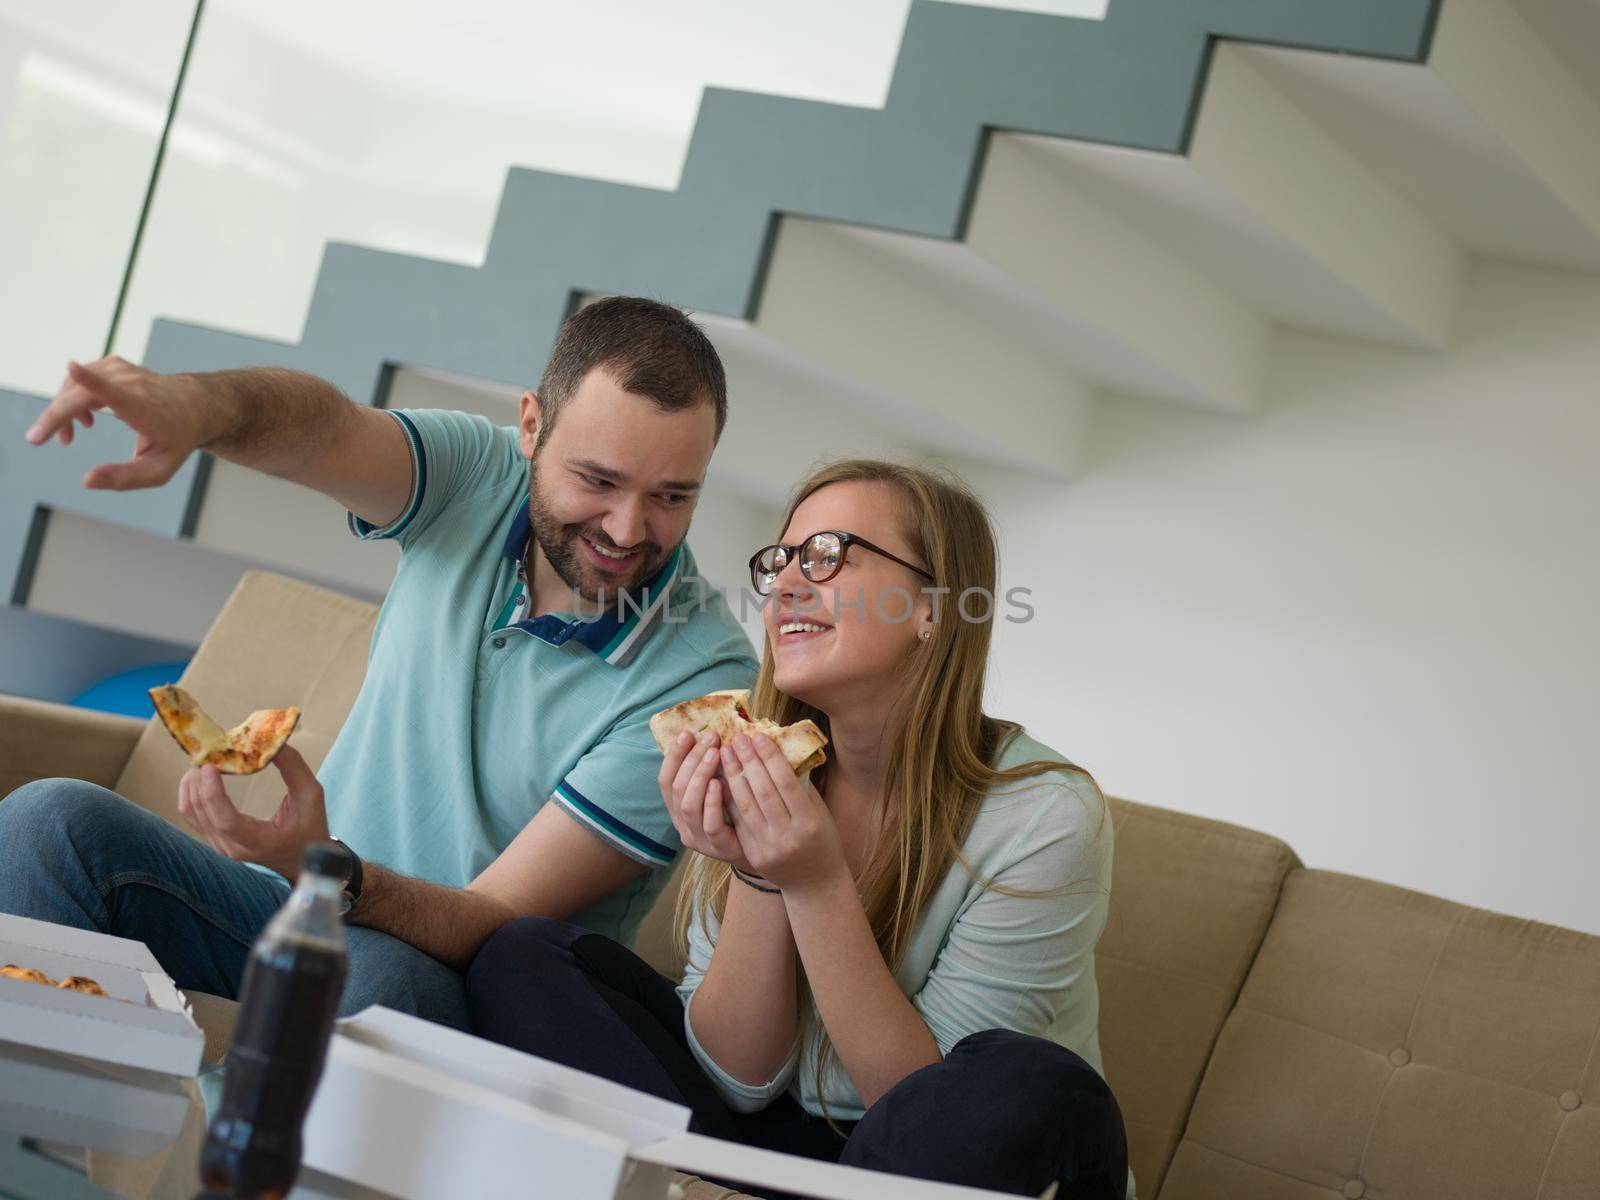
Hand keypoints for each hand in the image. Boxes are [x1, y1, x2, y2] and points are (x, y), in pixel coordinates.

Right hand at [24, 357, 214, 489]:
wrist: (196, 407)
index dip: (90, 379)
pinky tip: (83, 421)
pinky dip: (71, 399)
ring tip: (68, 438)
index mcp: (143, 407)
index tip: (72, 367)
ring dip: (61, 411)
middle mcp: (132, 383)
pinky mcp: (114, 365)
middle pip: (79, 394)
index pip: (115, 391)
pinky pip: (80, 380)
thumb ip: (124, 478)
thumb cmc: (177, 441)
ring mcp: (122, 370)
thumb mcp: (159, 470)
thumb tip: (86, 481)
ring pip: (74, 386)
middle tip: (38, 439)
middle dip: (53, 416)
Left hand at [177, 745, 330, 879]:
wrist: (301, 857)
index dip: (213, 794)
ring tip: (205, 758)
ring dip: (192, 782)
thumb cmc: (309, 827)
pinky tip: (202, 773)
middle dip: (199, 778)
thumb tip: (271, 741)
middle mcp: (233, 848)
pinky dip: (192, 790)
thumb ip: (293, 767)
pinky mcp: (213, 838)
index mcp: (260, 842)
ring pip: (190, 812)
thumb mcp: (311, 795)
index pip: (227, 822)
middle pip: (202, 812)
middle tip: (207, 750)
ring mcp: (219, 845)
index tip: (210, 766)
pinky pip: (192, 814)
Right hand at [658, 729, 754, 874]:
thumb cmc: (737, 814)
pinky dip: (712, 801)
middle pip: (676, 788)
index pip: (665, 780)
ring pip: (688, 805)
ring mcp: (698, 838)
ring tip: (714, 754)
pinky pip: (710, 823)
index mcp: (677, 808)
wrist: (758, 850)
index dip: (674, 756)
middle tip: (710, 739)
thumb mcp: (720, 789)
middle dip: (692, 759)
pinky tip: (720, 783)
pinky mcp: (717, 847)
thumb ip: (711, 770)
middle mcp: (682, 824)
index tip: (687, 733)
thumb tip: (712, 734)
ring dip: (700, 775)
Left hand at [720, 734, 845, 890]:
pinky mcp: (754, 855)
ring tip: (725, 753)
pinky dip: (728, 799)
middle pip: (763, 791)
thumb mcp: (820, 813)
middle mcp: (788, 836)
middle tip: (736, 738)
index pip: (786, 782)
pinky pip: (738, 821)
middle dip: (748, 761)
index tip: (758, 736)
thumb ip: (802, 787)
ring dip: (733, 776)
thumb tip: (780, 752)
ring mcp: (769, 848)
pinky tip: (720, 779)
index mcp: (810, 822)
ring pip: (746, 805)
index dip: (770, 757)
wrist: (815, 883)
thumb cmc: (822, 841)